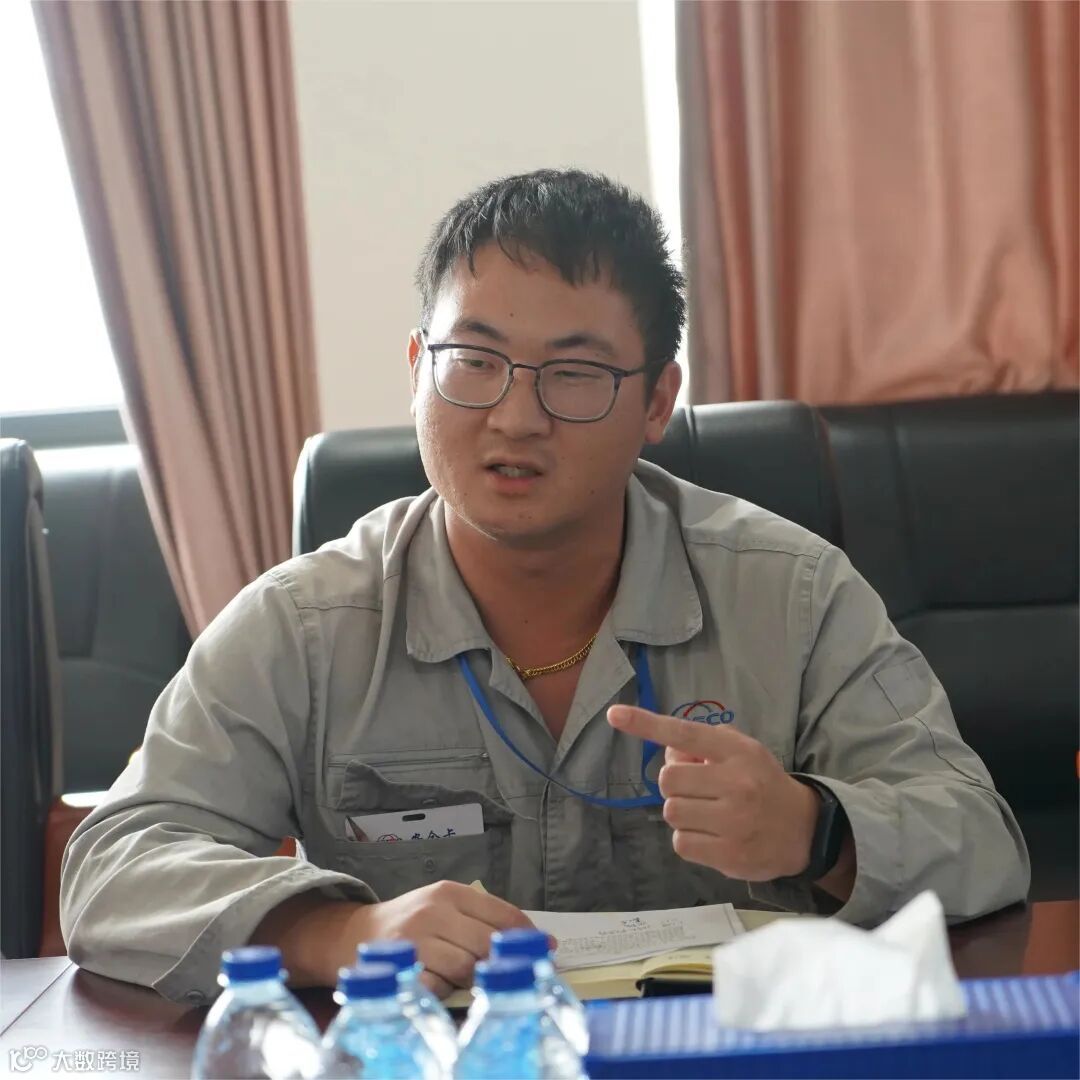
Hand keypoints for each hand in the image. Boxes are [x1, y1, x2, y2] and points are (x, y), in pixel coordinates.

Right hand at [339, 881, 535, 997]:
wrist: (353, 935)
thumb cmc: (409, 922)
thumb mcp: (442, 906)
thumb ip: (479, 917)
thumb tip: (530, 939)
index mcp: (449, 891)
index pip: (501, 912)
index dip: (527, 933)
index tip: (546, 948)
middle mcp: (433, 911)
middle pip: (488, 942)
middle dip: (504, 961)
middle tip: (514, 972)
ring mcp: (416, 939)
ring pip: (466, 967)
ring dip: (474, 978)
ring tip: (471, 978)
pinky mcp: (402, 967)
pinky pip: (439, 986)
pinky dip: (447, 990)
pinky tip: (444, 985)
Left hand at [607, 705, 819, 881]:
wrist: (803, 829)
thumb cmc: (761, 783)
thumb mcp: (741, 752)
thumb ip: (703, 745)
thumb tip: (667, 754)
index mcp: (737, 751)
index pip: (684, 733)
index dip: (646, 724)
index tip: (615, 715)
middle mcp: (736, 782)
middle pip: (668, 779)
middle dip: (676, 786)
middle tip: (699, 790)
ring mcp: (734, 821)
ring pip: (671, 812)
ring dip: (682, 813)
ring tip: (708, 814)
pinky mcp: (729, 854)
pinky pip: (681, 843)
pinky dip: (688, 839)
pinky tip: (711, 835)